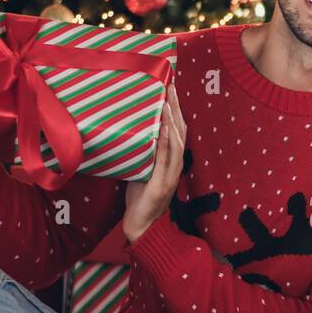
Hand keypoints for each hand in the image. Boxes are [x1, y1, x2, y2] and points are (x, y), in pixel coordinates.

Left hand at [124, 83, 185, 243]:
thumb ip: (143, 153)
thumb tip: (130, 132)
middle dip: (177, 108)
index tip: (171, 88)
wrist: (141, 227)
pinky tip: (163, 126)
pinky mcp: (162, 183)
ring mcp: (170, 175)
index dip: (177, 110)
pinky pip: (165, 158)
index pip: (177, 130)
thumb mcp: (141, 169)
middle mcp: (175, 165)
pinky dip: (165, 140)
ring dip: (172, 120)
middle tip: (171, 85)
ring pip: (176, 141)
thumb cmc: (140, 199)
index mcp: (172, 161)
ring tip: (167, 100)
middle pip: (180, 131)